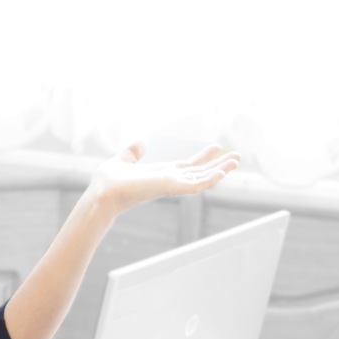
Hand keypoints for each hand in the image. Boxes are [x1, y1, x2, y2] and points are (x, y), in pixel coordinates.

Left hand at [89, 141, 240, 213]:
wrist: (101, 195)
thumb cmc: (107, 183)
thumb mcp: (121, 161)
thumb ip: (132, 153)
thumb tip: (140, 143)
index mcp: (159, 174)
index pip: (185, 166)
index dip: (201, 158)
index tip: (215, 148)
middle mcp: (168, 180)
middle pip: (198, 171)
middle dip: (217, 164)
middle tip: (237, 156)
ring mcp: (170, 185)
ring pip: (201, 178)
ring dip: (220, 170)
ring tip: (237, 161)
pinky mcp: (169, 187)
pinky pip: (195, 185)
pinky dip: (209, 179)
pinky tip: (222, 173)